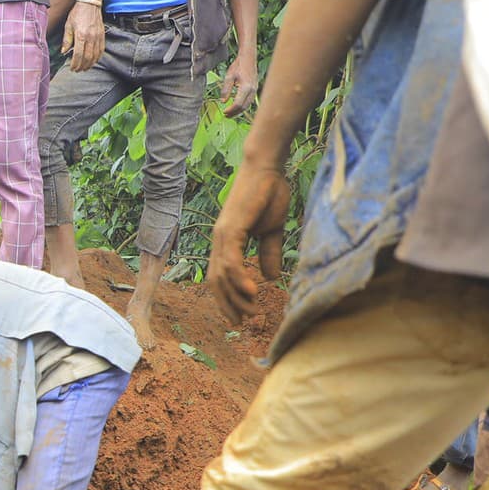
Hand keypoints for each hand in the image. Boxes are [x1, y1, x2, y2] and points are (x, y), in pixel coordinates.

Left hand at [62, 1, 105, 71]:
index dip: (75, 64)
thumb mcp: (68, 25)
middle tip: (77, 70)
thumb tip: (64, 52)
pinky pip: (101, 50)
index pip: (78, 55)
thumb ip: (67, 40)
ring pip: (95, 56)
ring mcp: (98, 37)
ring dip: (89, 64)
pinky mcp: (102, 35)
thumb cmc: (77, 13)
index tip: (72, 68)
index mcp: (81, 35)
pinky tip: (93, 61)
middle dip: (82, 66)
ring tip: (84, 68)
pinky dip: (97, 58)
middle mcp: (90, 37)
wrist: (90, 2)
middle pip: (87, 58)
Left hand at [207, 162, 290, 324]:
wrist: (268, 168)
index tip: (240, 316)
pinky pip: (230, 260)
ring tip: (252, 310)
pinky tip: (251, 291)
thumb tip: (270, 277)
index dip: (227, 298)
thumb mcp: (271, 231)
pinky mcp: (230, 228)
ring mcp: (222, 235)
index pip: (220, 278)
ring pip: (222, 275)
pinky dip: (238, 278)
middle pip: (217, 282)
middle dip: (230, 304)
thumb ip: (268, 253)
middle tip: (245, 320)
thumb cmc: (269, 194)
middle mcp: (219, 241)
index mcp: (226, 243)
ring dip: (236, 296)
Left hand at [221, 54, 258, 116]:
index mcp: (245, 87)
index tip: (223, 112)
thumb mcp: (229, 76)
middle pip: (243, 107)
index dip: (230, 110)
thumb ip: (226, 89)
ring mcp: (255, 90)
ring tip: (229, 113)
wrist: (248, 58)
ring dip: (238, 111)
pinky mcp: (255, 89)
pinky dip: (242, 106)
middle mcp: (252, 90)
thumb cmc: (238, 66)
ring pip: (247, 105)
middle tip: (225, 115)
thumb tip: (223, 102)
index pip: (238, 104)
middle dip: (234, 113)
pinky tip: (235, 107)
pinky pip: (249, 101)